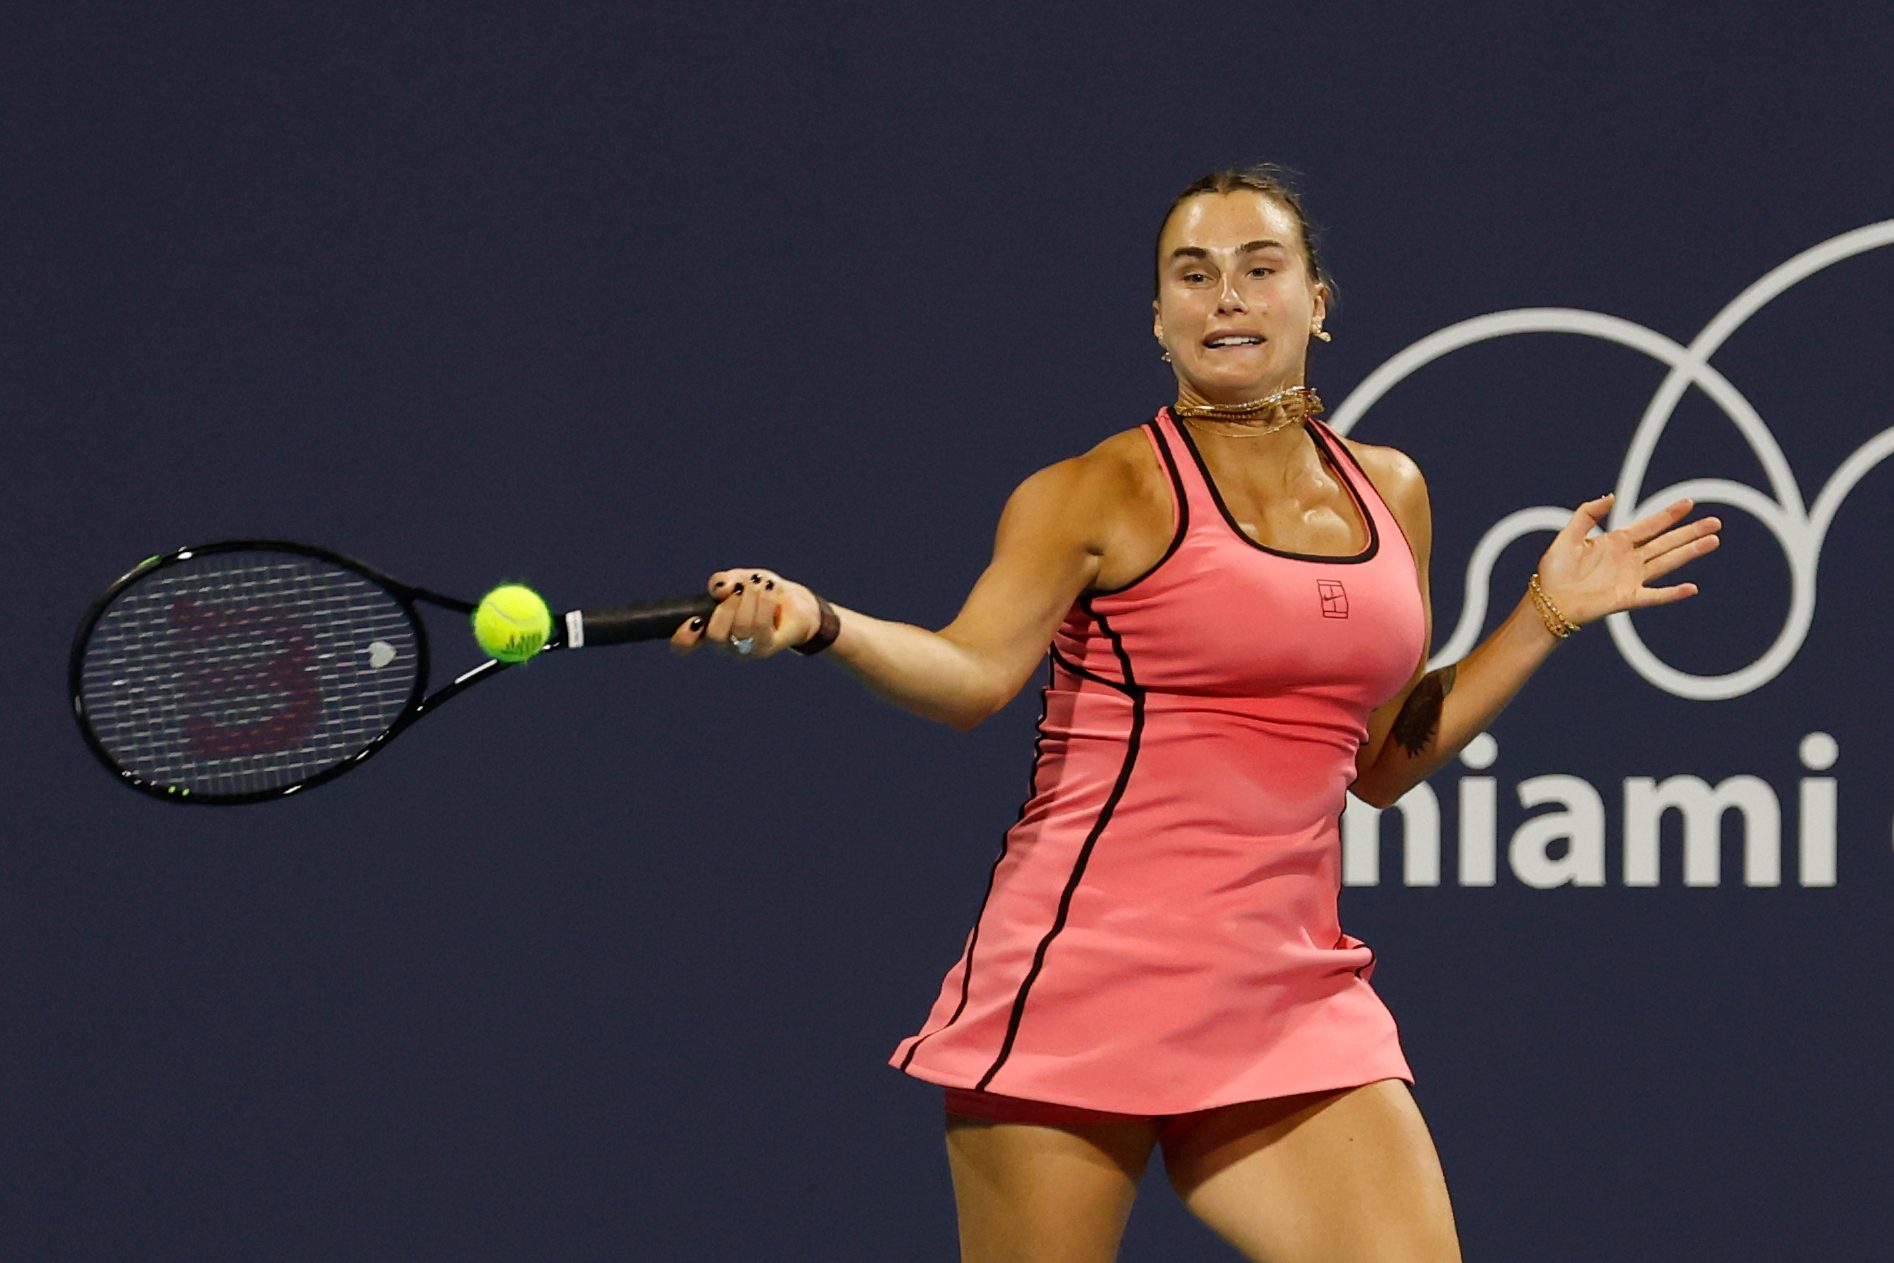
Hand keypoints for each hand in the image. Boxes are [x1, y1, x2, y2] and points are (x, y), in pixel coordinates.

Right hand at [668, 568, 822, 658]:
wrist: (793, 600)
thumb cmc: (759, 591)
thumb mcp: (737, 579)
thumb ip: (722, 581)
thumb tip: (720, 589)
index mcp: (709, 628)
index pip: (685, 645)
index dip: (683, 638)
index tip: (693, 620)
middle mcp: (724, 643)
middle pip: (715, 635)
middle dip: (727, 605)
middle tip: (740, 588)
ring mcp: (745, 649)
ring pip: (740, 628)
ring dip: (750, 599)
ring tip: (759, 584)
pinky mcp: (766, 648)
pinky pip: (761, 627)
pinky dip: (764, 602)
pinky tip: (769, 589)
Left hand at [1536, 494, 1720, 625]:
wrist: (1547, 601)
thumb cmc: (1555, 571)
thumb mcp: (1568, 536)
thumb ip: (1587, 514)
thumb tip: (1611, 497)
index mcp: (1617, 542)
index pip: (1650, 525)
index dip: (1669, 515)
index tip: (1689, 503)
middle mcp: (1629, 559)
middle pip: (1666, 542)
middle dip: (1690, 532)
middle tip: (1716, 522)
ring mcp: (1631, 578)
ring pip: (1667, 562)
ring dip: (1690, 552)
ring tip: (1713, 541)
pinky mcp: (1627, 598)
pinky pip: (1654, 595)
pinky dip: (1671, 593)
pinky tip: (1691, 588)